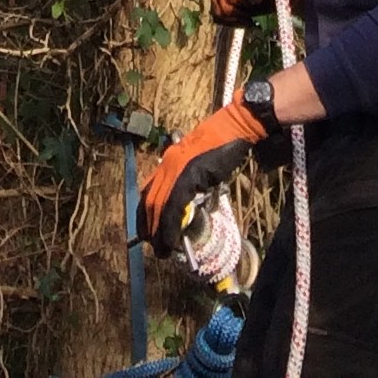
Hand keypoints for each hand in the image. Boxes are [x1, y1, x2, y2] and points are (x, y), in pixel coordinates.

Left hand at [136, 98, 268, 255]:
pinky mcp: (188, 175)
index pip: (148, 192)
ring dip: (159, 232)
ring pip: (159, 206)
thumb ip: (190, 181)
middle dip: (149, 228)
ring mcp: (175, 169)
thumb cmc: (221, 144)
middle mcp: (167, 164)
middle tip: (155, 248)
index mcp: (168, 161)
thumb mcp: (199, 164)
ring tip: (163, 250)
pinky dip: (171, 226)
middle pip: (149, 201)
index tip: (146, 233)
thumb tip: (189, 204)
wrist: (233, 128)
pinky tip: (172, 240)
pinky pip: (174, 207)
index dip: (145, 215)